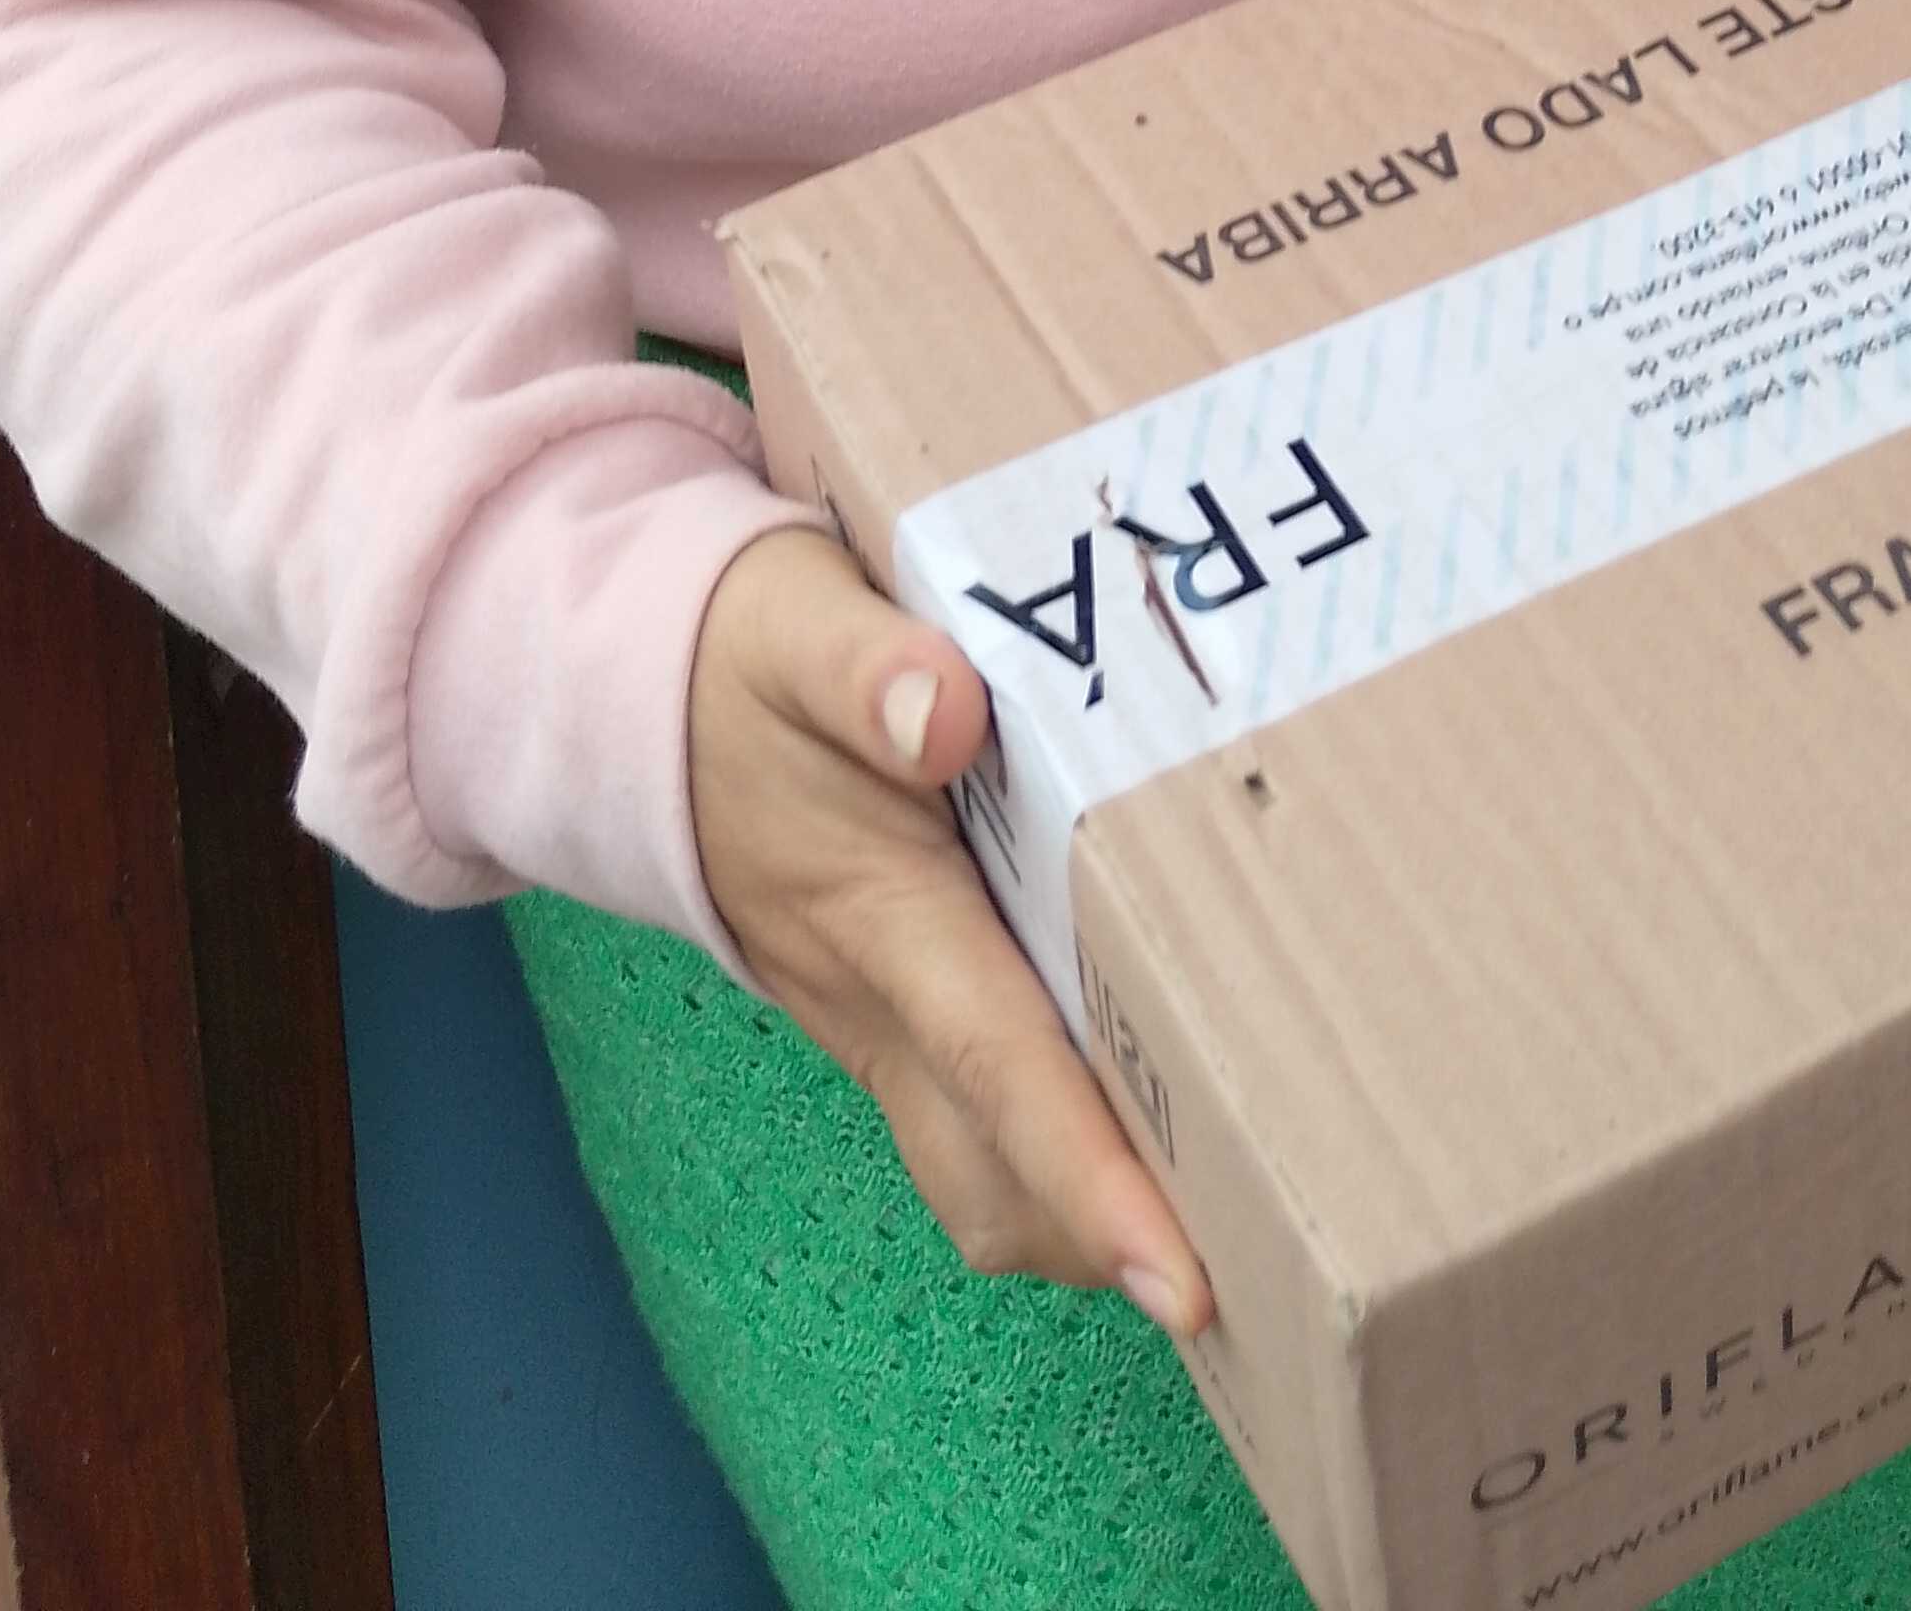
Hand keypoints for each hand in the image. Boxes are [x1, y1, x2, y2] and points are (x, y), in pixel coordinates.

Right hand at [686, 524, 1212, 1333]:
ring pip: (983, 1176)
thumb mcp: (796, 628)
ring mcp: (876, 1023)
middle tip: (1271, 1253)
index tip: (1180, 1280)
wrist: (639, 699)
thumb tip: (947, 717)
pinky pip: (973, 1129)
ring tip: (1231, 1207)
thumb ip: (866, 669)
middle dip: (1112, 1241)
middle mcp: (876, 1001)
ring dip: (1084, 1216)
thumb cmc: (743, 656)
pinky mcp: (888, 1015)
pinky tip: (1149, 1112)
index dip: (1090, 1178)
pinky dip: (1055, 1156)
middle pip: (999, 1179)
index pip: (998, 1068)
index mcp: (877, 914)